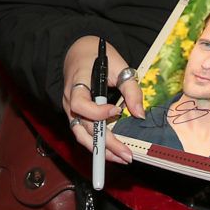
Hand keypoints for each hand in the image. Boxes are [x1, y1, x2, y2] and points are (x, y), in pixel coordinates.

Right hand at [62, 36, 138, 164]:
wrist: (79, 51)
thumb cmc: (97, 56)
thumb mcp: (117, 65)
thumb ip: (130, 88)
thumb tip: (140, 114)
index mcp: (77, 82)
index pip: (79, 103)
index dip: (96, 112)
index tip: (116, 110)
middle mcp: (69, 99)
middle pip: (83, 126)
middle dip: (106, 142)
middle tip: (127, 154)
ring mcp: (70, 109)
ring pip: (81, 135)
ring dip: (101, 150)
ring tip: (121, 158)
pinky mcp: (75, 115)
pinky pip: (83, 133)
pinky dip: (97, 144)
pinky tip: (113, 151)